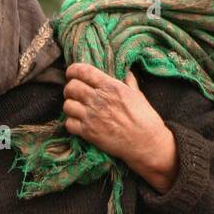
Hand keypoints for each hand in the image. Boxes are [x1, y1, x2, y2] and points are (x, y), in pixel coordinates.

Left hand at [63, 62, 178, 191]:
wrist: (146, 143)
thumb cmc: (145, 118)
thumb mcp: (137, 94)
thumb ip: (128, 81)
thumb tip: (125, 71)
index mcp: (110, 86)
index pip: (83, 71)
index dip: (73, 70)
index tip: (72, 74)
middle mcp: (98, 99)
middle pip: (71, 87)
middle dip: (70, 89)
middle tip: (75, 93)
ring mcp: (92, 117)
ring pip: (67, 105)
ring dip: (70, 106)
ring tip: (76, 109)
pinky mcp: (88, 133)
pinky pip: (68, 124)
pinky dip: (71, 123)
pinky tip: (78, 123)